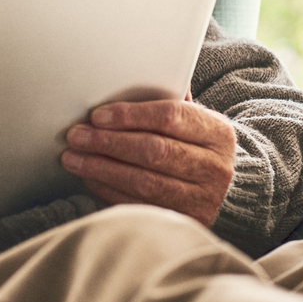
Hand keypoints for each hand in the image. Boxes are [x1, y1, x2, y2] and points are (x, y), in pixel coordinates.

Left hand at [60, 97, 235, 226]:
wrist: (228, 193)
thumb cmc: (199, 148)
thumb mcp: (197, 122)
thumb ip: (170, 100)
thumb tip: (127, 79)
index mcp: (217, 133)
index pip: (171, 116)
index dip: (131, 115)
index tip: (98, 115)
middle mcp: (214, 167)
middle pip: (154, 151)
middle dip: (109, 142)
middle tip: (77, 136)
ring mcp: (201, 199)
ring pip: (144, 182)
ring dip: (102, 169)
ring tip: (74, 158)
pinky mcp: (184, 222)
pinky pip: (140, 205)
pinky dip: (110, 191)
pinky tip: (91, 178)